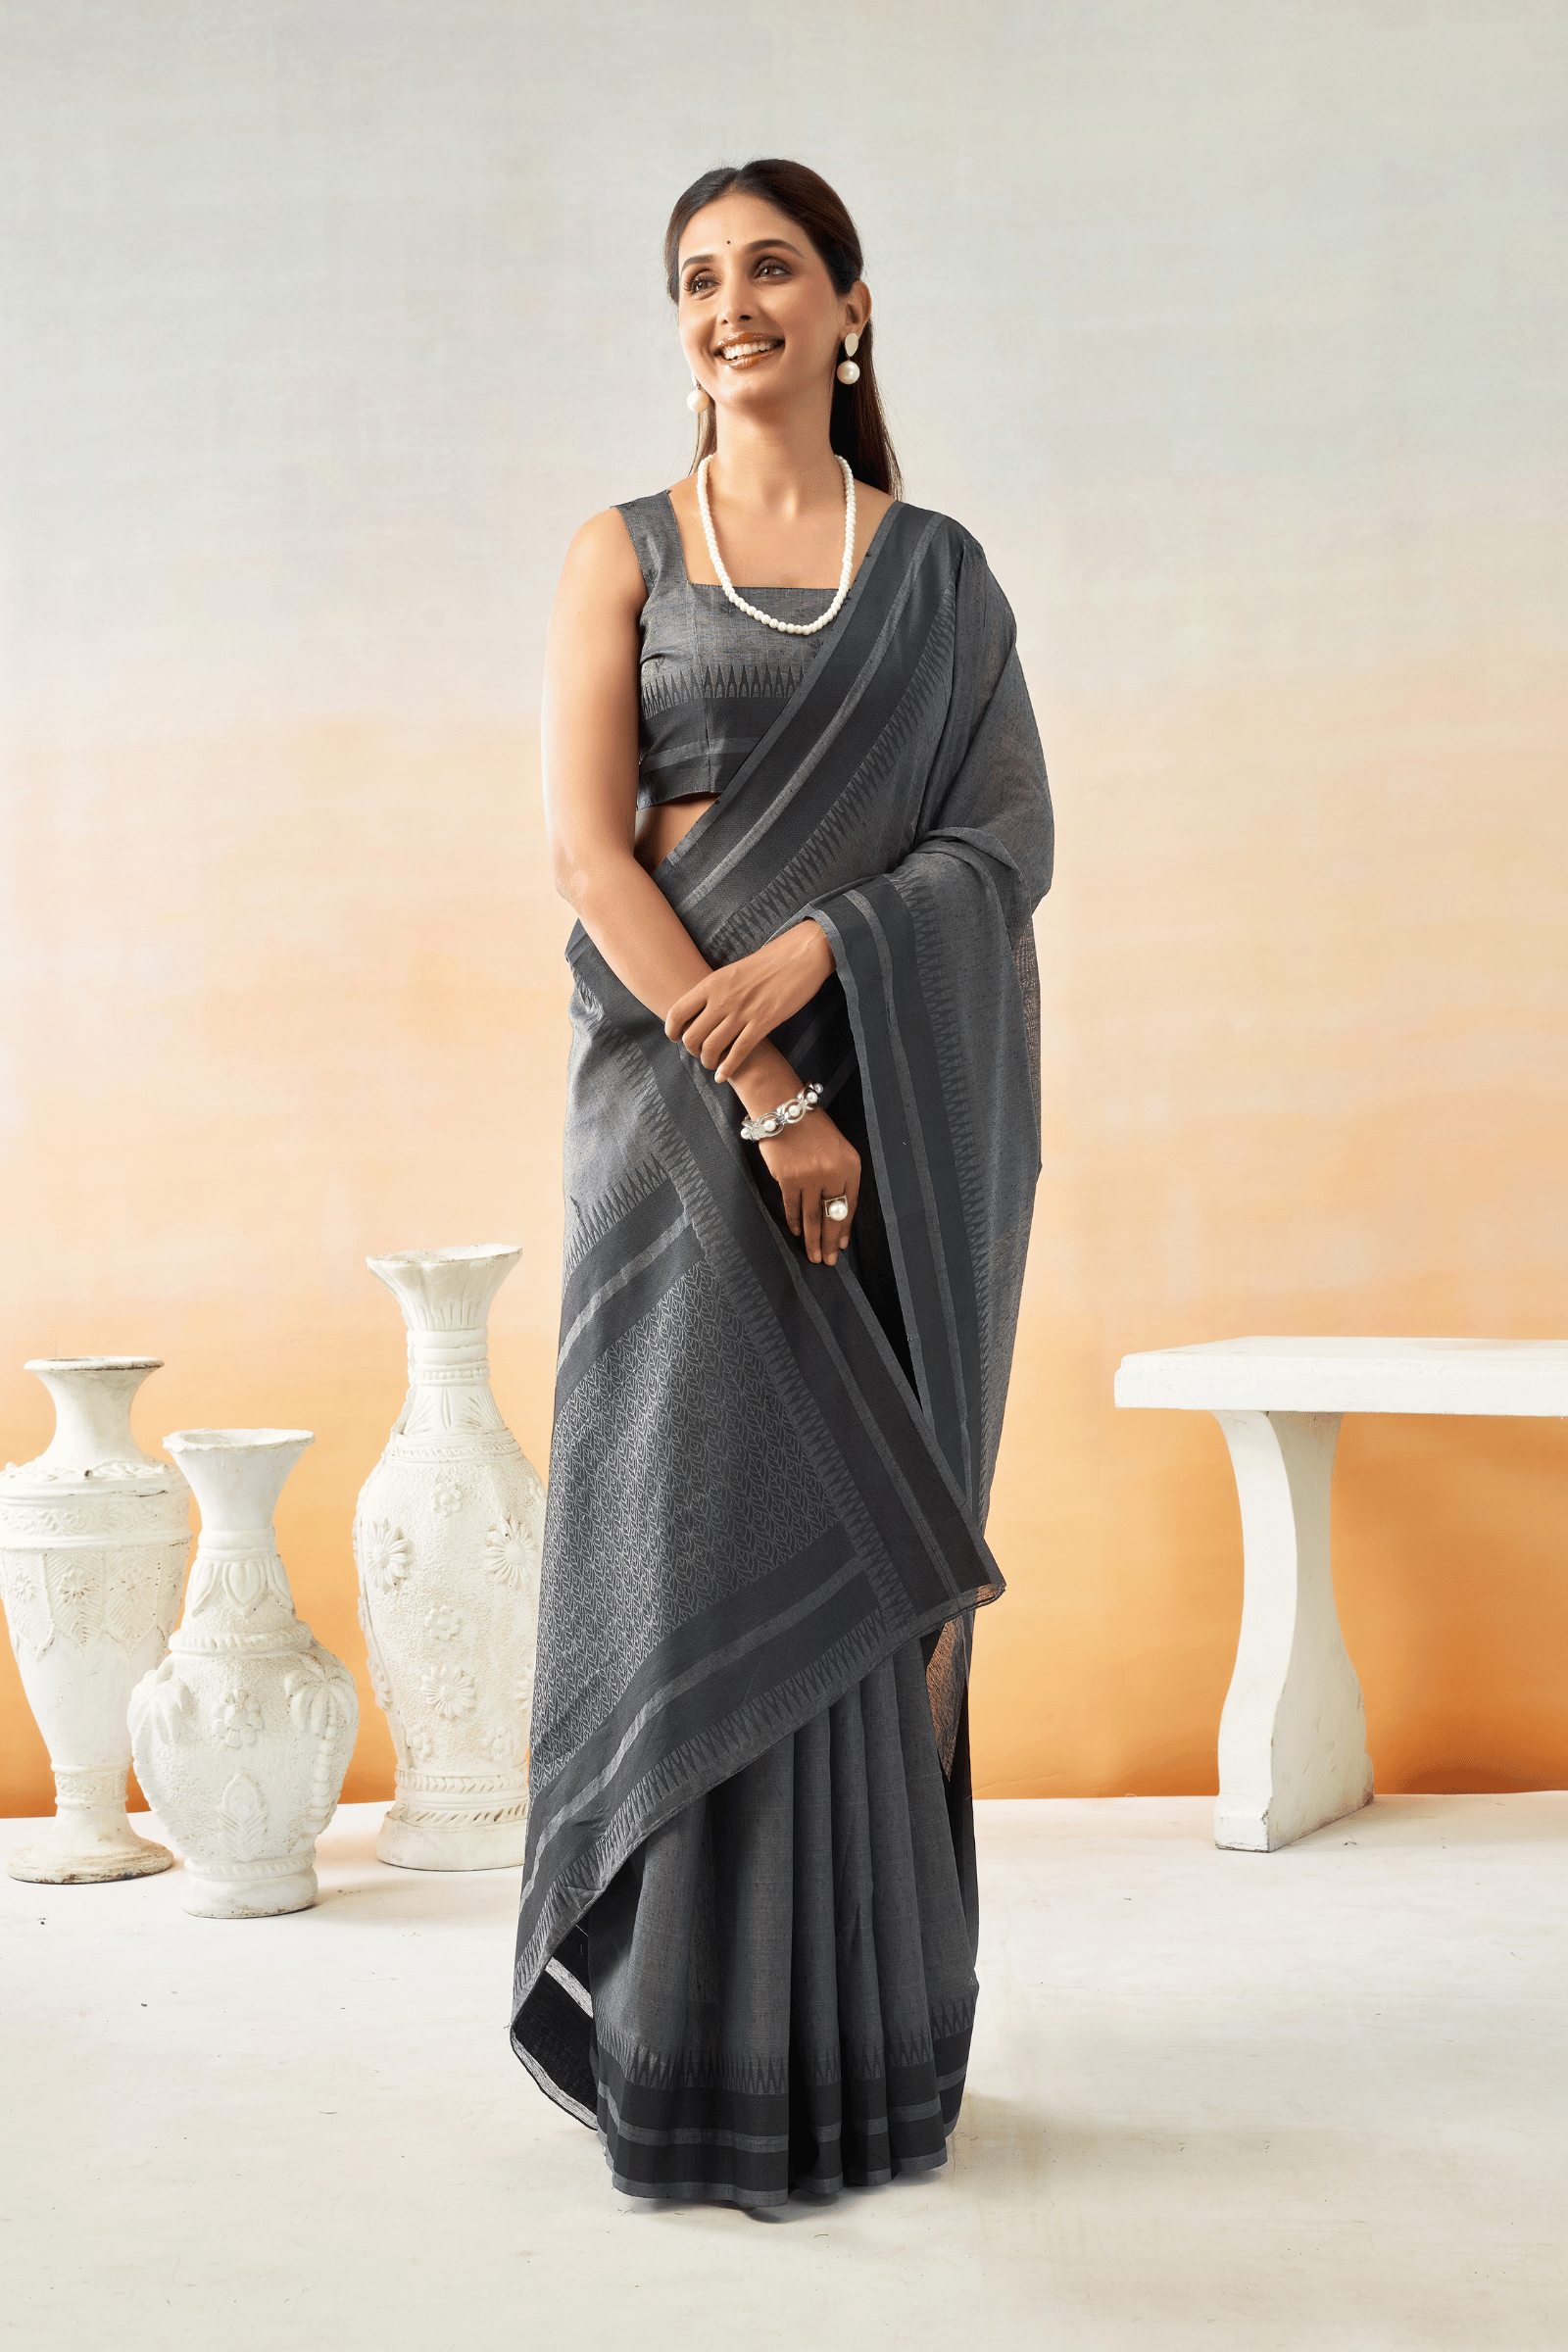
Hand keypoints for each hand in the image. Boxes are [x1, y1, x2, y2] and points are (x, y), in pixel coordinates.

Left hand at [664, 921, 834, 1085]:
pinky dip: (728, 1068)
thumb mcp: (732, 971)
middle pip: (692, 1035)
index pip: (677, 1012)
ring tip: (712, 1065)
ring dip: (708, 1062)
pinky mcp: (764, 1022)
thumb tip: (700, 1010)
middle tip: (699, 1053)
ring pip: (713, 1047)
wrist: (799, 956)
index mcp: (712, 983)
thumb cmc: (767, 963)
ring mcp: (743, 1011)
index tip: (675, 1038)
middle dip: (692, 1051)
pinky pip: (739, 1052)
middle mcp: (723, 998)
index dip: (672, 1031)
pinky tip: (723, 1076)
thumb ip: (715, 990)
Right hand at [758, 1109, 860, 1267]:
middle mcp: (833, 1172)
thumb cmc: (812, 1129)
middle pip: (832, 1215)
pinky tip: (797, 1233)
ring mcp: (810, 1176)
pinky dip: (795, 1222)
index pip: (850, 1204)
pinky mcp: (788, 1178)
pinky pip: (793, 1207)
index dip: (844, 1228)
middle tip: (828, 1262)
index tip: (840, 1245)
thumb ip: (840, 1176)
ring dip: (812, 1240)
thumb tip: (835, 1212)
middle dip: (830, 1242)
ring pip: (812, 1217)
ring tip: (813, 1256)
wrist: (785, 1110)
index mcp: (850, 1165)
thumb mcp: (837, 1149)